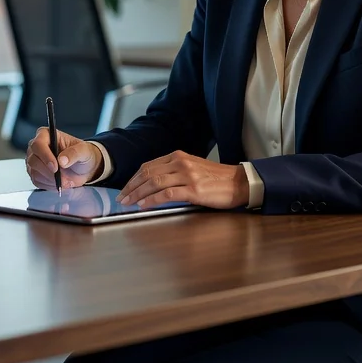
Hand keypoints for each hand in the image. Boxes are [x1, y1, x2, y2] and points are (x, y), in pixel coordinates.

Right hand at [26, 127, 103, 190]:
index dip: (45, 156)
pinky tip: (59, 182)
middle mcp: (37, 147)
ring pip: (34, 172)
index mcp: (46, 135)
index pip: (38, 144)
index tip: (56, 167)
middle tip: (63, 178)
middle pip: (33, 160)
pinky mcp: (35, 173)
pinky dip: (49, 185)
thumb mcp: (84, 151)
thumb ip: (74, 153)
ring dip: (51, 180)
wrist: (82, 169)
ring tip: (66, 180)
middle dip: (48, 172)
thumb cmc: (82, 154)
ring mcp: (34, 160)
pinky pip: (37, 181)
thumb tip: (62, 160)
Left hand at [117, 150, 249, 209]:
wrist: (240, 183)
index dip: (134, 178)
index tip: (126, 188)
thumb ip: (174, 171)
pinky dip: (152, 200)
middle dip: (131, 186)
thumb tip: (153, 183)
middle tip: (121, 197)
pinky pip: (167, 194)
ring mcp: (187, 176)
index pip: (148, 166)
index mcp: (178, 156)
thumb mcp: (193, 168)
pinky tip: (144, 205)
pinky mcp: (194, 190)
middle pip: (148, 173)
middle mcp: (180, 163)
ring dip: (138, 194)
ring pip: (154, 183)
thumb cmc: (216, 179)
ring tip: (128, 203)